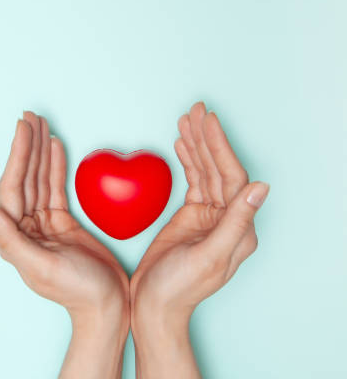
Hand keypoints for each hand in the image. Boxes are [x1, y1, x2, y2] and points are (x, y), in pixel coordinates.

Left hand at [0, 111, 129, 378]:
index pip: (13, 187)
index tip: (23, 128)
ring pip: (39, 179)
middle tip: (31, 117)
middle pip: (24, 177)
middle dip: (27, 146)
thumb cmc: (76, 291)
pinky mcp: (61, 222)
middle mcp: (25, 227)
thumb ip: (10, 239)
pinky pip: (55, 189)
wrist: (108, 305)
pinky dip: (55, 167)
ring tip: (41, 124)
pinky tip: (55, 147)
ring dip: (40, 151)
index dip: (17, 155)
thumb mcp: (42, 266)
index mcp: (15, 236)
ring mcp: (43, 223)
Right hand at [130, 102, 269, 377]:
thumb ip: (235, 223)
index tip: (208, 122)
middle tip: (196, 110)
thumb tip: (261, 188)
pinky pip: (193, 181)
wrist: (154, 305)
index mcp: (238, 229)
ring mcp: (209, 217)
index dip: (221, 148)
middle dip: (208, 138)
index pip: (233, 178)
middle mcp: (227, 219)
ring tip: (187, 118)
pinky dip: (187, 160)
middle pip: (220, 169)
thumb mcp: (208, 257)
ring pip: (206, 171)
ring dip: (197, 144)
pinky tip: (182, 144)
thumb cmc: (179, 288)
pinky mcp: (191, 216)